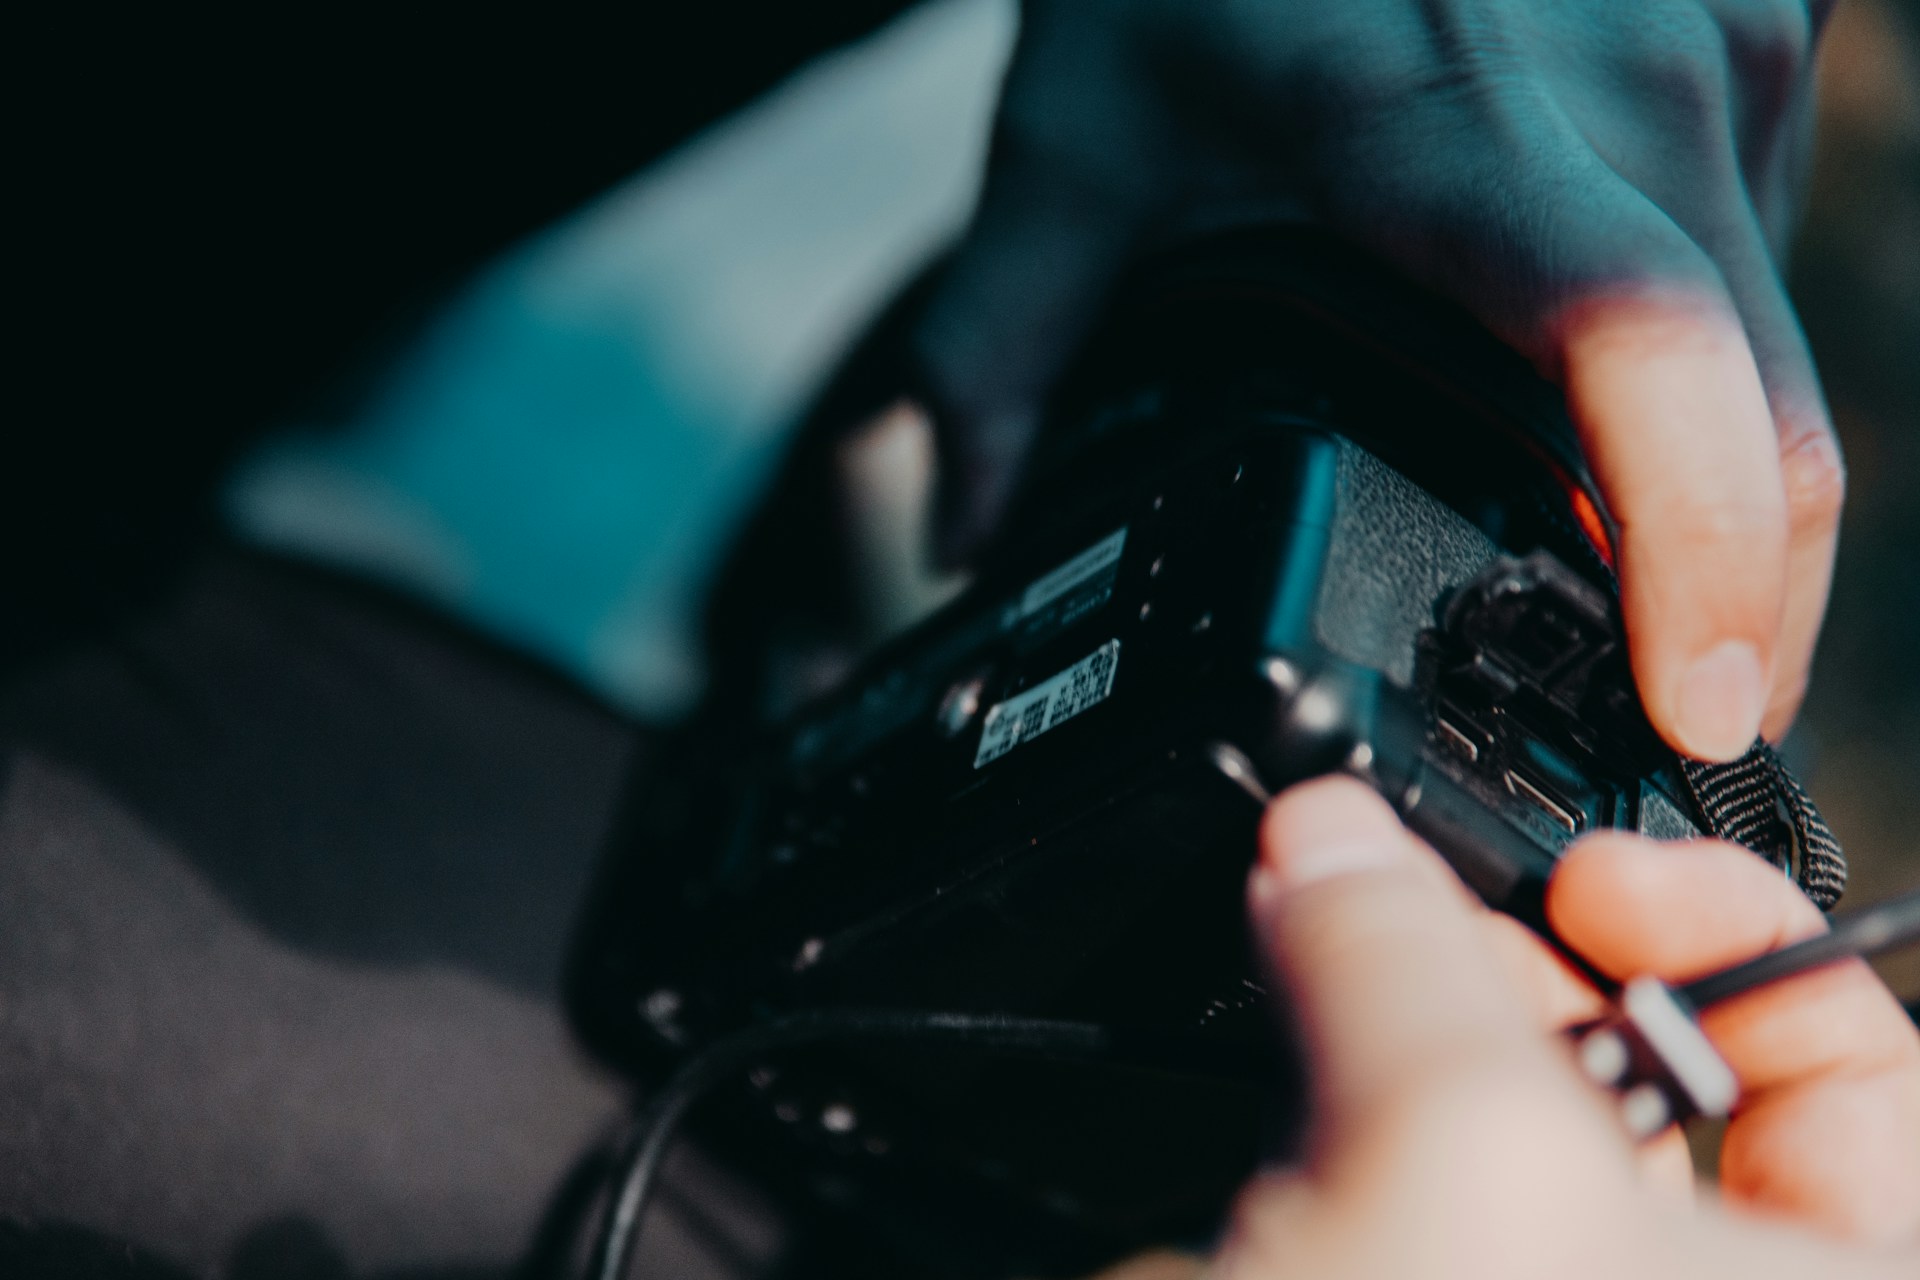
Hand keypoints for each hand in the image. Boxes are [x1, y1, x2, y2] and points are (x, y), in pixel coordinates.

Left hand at [918, 0, 1843, 758]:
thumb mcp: (1076, 132)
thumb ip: (1006, 347)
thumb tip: (962, 529)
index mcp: (1457, 128)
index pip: (1641, 350)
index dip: (1702, 550)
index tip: (1690, 707)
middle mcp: (1636, 85)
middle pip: (1772, 404)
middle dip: (1749, 600)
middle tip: (1667, 736)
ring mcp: (1721, 51)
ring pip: (1784, 343)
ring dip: (1740, 493)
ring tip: (1644, 600)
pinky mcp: (1756, 34)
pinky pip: (1768, 261)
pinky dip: (1727, 384)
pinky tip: (1637, 438)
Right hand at [1216, 777, 1918, 1279]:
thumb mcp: (1459, 1155)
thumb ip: (1404, 953)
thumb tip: (1331, 839)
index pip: (1876, 1074)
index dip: (1744, 941)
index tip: (1602, 886)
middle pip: (1671, 1070)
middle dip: (1543, 961)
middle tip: (1435, 904)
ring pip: (1524, 1118)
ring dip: (1430, 1010)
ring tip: (1333, 933)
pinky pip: (1417, 1161)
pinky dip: (1361, 1080)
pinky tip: (1294, 1011)